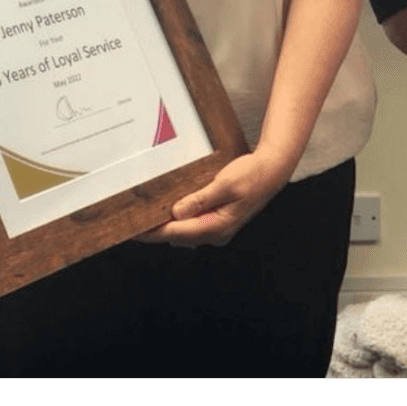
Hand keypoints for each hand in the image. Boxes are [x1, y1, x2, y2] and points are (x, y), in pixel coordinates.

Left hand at [137, 149, 292, 247]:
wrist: (273, 170)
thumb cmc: (252, 175)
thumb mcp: (225, 184)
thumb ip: (200, 199)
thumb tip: (176, 213)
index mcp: (217, 226)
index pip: (176, 233)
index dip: (152, 233)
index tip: (133, 231)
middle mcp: (216, 233)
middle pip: (178, 236)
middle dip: (156, 230)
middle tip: (135, 219)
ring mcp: (218, 229)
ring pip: (186, 232)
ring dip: (168, 225)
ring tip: (149, 214)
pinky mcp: (220, 221)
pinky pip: (194, 225)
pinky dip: (181, 220)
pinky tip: (172, 209)